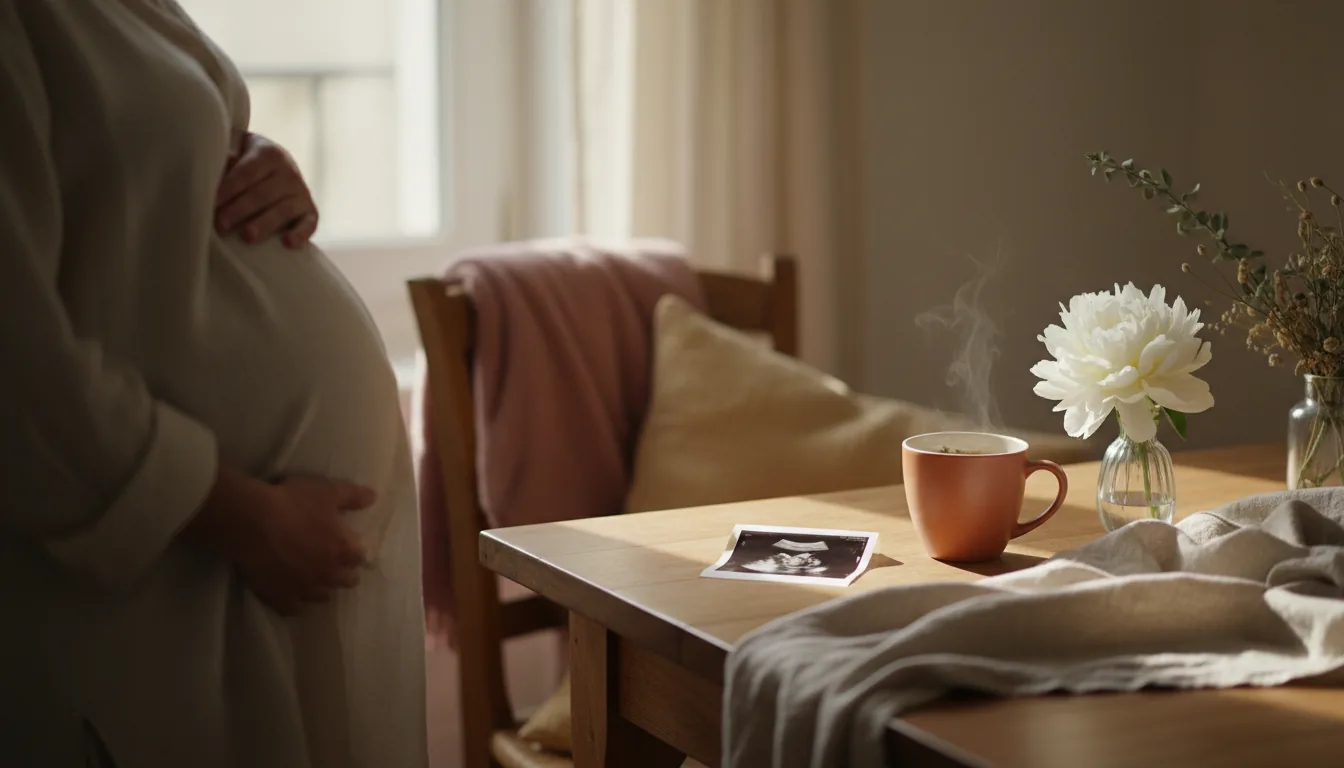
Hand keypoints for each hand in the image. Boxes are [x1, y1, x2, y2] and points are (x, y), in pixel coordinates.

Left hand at [215, 132, 318, 247]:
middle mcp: (288, 171)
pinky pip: (309, 223)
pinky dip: (301, 233)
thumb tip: (208, 171)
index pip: (245, 173)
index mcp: (267, 153)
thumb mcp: (235, 151)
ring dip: (265, 224)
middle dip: (240, 210)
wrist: (274, 165)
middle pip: (262, 194)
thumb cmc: (244, 161)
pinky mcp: (310, 211)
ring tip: (247, 237)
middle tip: (221, 225)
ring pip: (283, 210)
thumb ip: (224, 160)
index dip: (227, 190)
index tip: (210, 204)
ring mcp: (301, 192)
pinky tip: (288, 243)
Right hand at [234, 476, 373, 614]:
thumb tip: (373, 498)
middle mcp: (328, 574)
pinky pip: (293, 609)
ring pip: (322, 597)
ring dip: (322, 588)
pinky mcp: (279, 597)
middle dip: (344, 573)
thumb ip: (353, 496)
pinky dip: (295, 603)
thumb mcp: (327, 492)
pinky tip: (291, 596)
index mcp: (342, 550)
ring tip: (315, 580)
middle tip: (335, 564)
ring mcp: (304, 589)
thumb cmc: (293, 503)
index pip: (360, 557)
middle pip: (347, 581)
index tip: (350, 547)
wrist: (252, 521)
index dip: (355, 551)